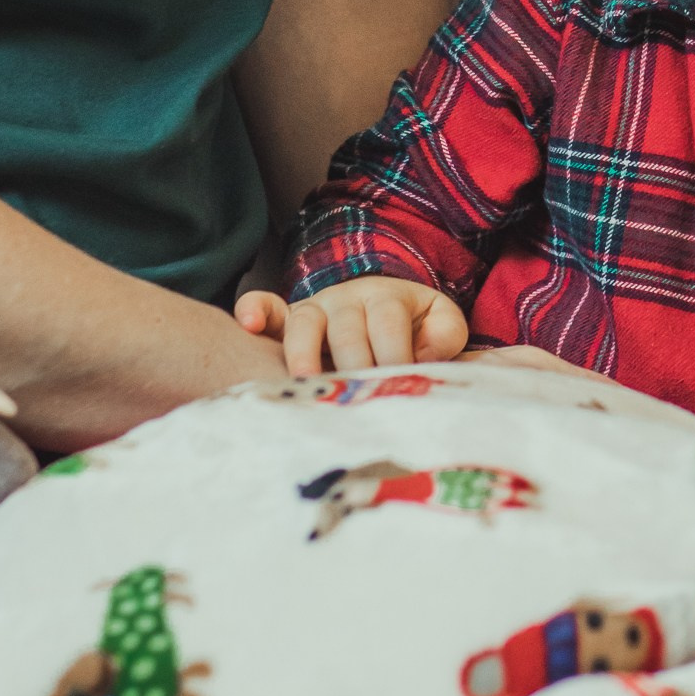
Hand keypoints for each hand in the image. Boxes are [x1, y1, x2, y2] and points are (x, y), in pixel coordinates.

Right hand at [234, 280, 469, 376]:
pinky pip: (268, 308)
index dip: (394, 354)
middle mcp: (348, 299)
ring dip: (303, 352)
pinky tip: (249, 325)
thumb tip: (425, 352)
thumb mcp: (439, 323)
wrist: (382, 305)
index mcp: (387, 298)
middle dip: (353, 363)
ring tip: (305, 380)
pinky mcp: (288, 320)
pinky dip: (255, 310)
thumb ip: (445, 333)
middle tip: (357, 397)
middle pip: (346, 329)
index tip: (399, 386)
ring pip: (304, 324)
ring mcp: (315, 308)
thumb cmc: (413, 326)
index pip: (388, 324)